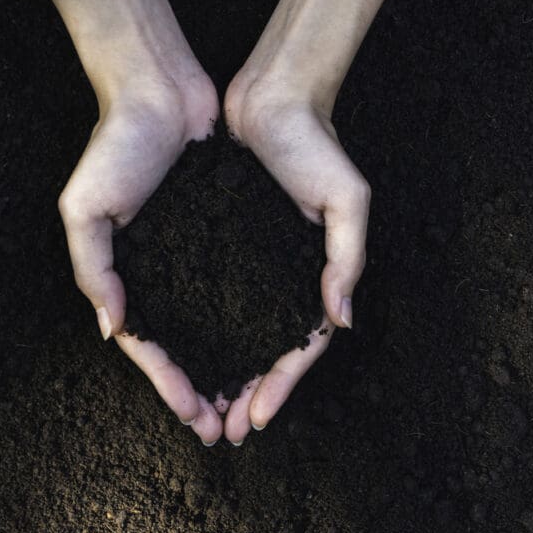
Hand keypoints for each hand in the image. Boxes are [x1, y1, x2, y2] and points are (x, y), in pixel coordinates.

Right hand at [59, 80, 225, 444]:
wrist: (161, 92)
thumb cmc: (117, 147)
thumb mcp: (86, 209)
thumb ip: (93, 270)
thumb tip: (114, 330)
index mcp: (130, 277)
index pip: (152, 349)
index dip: (172, 386)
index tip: (197, 419)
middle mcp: (167, 275)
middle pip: (190, 349)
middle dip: (207, 392)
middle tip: (229, 430)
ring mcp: (199, 259)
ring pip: (220, 329)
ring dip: (233, 370)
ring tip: (250, 406)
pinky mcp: (231, 237)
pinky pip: (244, 290)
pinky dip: (253, 323)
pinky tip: (270, 348)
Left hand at [221, 79, 369, 443]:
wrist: (273, 99)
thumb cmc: (318, 146)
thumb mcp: (348, 200)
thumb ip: (347, 259)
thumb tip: (341, 320)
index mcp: (317, 275)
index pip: (302, 346)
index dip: (282, 385)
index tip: (258, 417)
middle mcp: (285, 278)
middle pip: (267, 353)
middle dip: (249, 396)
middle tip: (225, 433)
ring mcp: (254, 267)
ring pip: (238, 336)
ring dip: (223, 378)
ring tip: (203, 414)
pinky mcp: (224, 247)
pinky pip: (212, 302)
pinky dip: (201, 335)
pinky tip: (185, 360)